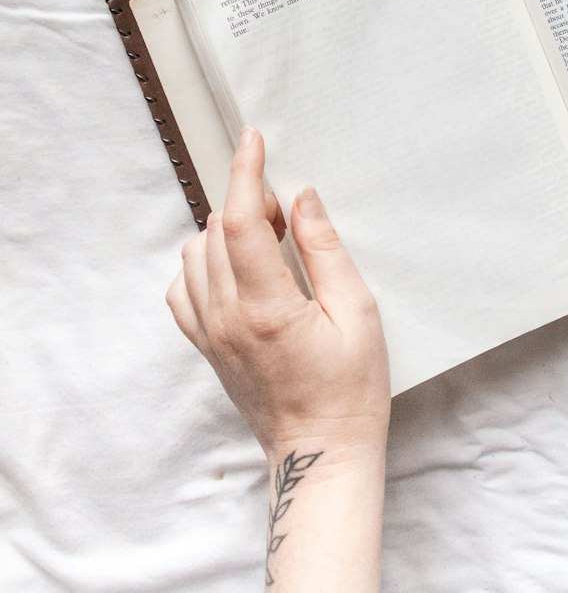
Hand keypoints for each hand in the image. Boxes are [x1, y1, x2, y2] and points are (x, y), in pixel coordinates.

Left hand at [165, 128, 390, 465]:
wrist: (320, 452)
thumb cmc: (350, 390)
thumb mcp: (358, 313)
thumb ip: (325, 251)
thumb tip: (303, 199)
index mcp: (266, 308)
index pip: (240, 221)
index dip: (245, 172)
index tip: (253, 139)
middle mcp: (226, 318)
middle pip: (215, 230)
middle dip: (248, 202)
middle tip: (290, 211)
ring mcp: (210, 334)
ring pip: (195, 254)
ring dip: (226, 231)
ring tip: (271, 241)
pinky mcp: (206, 347)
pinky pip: (183, 289)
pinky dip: (204, 264)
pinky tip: (239, 268)